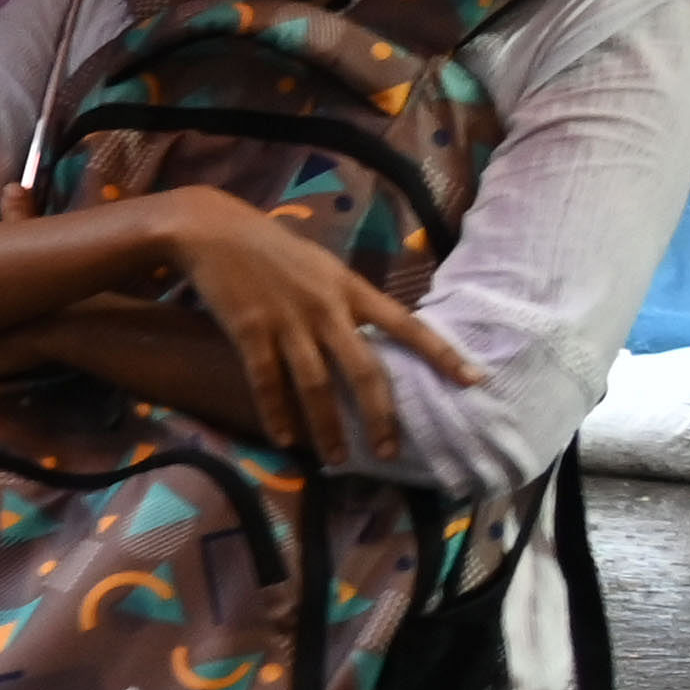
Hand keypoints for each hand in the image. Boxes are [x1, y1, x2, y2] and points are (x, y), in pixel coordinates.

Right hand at [148, 187, 478, 457]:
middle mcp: (326, 308)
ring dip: (327, 427)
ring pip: (315, 385)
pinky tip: (285, 439)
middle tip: (387, 451)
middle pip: (363, 369)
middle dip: (380, 415)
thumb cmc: (274, 249)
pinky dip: (276, 414)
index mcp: (351, 289)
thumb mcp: (324, 267)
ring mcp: (287, 321)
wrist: (215, 232)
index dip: (442, 353)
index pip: (408, 324)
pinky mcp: (250, 330)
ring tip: (336, 458)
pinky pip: (267, 381)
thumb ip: (348, 301)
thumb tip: (373, 336)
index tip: (474, 380)